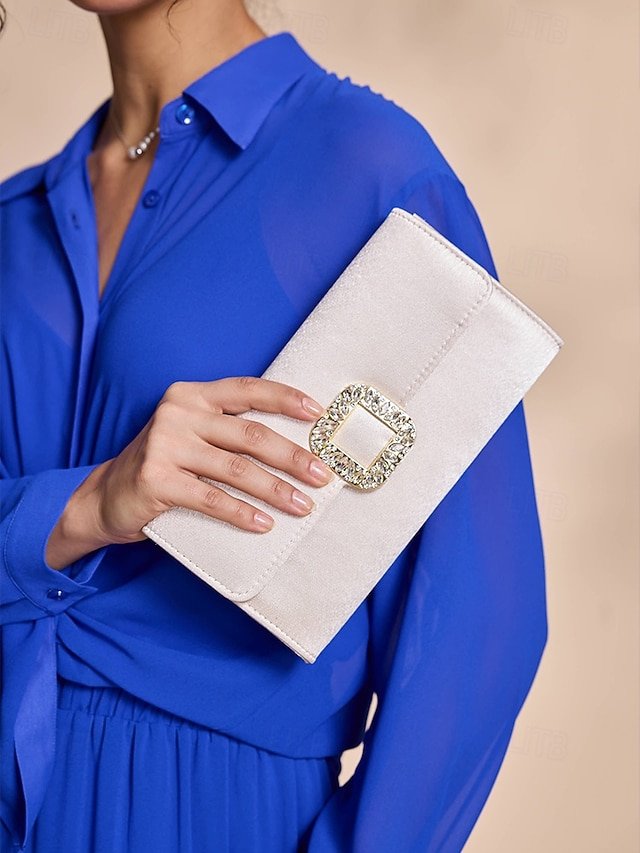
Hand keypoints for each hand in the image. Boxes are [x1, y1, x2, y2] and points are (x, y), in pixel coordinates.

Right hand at [45, 377, 333, 568]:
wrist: (107, 496)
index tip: (319, 414)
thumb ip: (229, 430)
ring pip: (236, 469)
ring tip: (303, 506)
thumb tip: (296, 447)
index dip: (287, 399)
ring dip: (276, 490)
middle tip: (323, 476)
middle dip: (293, 456)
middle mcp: (179, 413)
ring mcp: (165, 445)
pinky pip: (211, 499)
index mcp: (193, 395)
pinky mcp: (157, 480)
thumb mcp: (193, 434)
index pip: (248, 390)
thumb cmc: (165, 464)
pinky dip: (242, 513)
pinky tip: (264, 524)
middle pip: (250, 434)